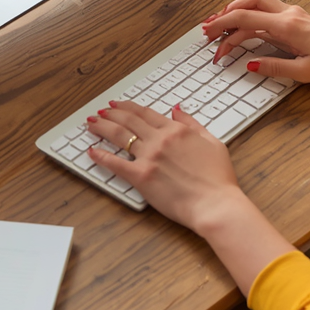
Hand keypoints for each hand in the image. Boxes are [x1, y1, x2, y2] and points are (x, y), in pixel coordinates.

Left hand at [86, 100, 296, 294]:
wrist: (215, 204)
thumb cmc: (218, 178)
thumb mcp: (212, 142)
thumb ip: (193, 124)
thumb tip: (177, 110)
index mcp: (176, 130)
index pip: (146, 114)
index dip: (128, 108)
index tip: (117, 105)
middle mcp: (160, 139)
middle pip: (129, 121)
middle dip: (111, 114)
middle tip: (100, 112)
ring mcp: (149, 157)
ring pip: (119, 136)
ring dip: (102, 127)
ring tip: (91, 123)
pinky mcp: (141, 177)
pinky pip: (116, 164)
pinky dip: (101, 156)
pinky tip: (92, 151)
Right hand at [201, 0, 309, 83]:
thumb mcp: (304, 72)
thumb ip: (273, 67)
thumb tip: (248, 64)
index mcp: (288, 25)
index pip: (245, 18)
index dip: (223, 28)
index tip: (210, 40)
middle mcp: (289, 14)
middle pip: (249, 1)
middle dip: (225, 12)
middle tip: (209, 29)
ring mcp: (294, 14)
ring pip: (259, 1)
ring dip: (238, 10)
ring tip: (222, 25)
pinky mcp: (299, 18)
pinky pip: (269, 10)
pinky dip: (252, 14)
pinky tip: (246, 27)